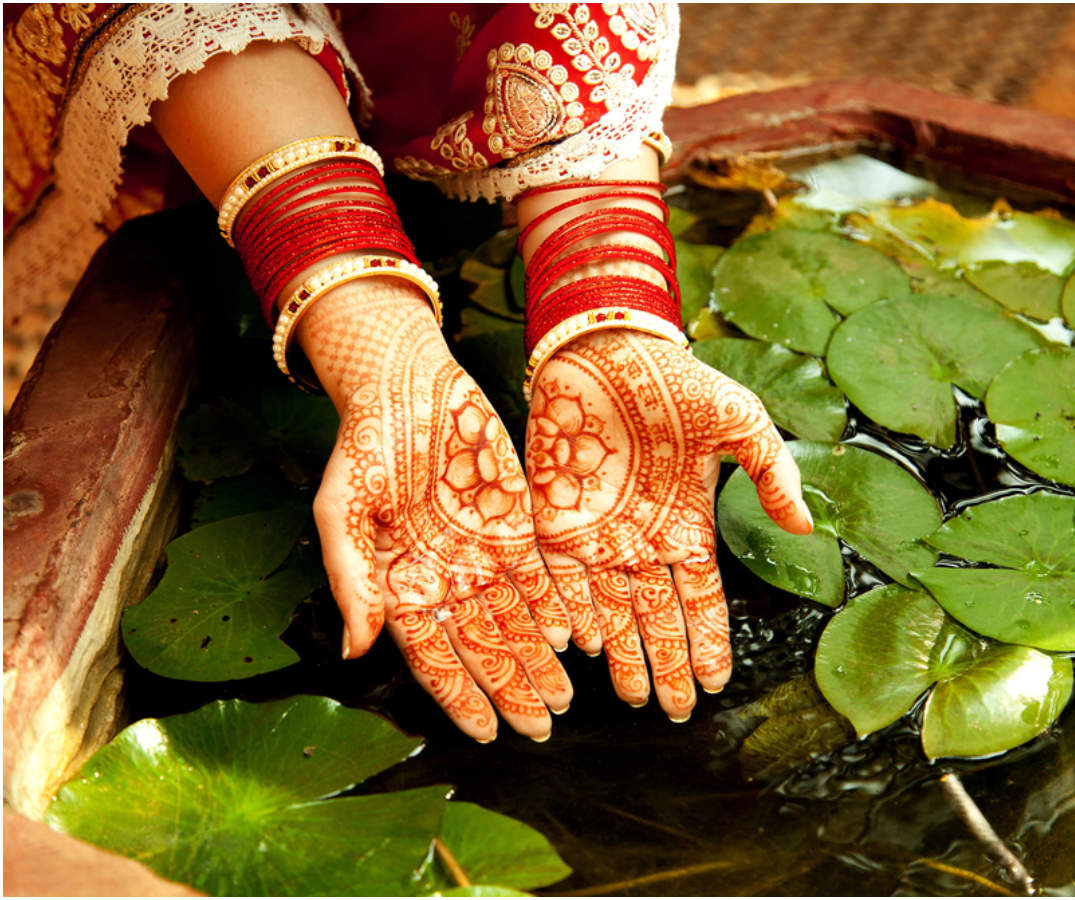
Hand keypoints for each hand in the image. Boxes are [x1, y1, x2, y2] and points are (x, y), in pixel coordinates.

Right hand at [299, 283, 572, 741]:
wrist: (406, 384)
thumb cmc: (363, 447)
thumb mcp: (342, 510)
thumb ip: (350, 578)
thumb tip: (354, 650)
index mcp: (402, 584)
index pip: (436, 656)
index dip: (461, 696)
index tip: (486, 734)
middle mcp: (448, 577)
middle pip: (485, 646)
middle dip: (512, 689)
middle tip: (542, 727)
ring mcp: (485, 552)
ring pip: (518, 618)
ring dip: (539, 659)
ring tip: (564, 697)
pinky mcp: (516, 522)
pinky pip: (542, 573)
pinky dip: (558, 605)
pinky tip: (577, 636)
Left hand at [525, 330, 811, 719]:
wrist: (606, 347)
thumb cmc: (677, 382)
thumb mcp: (739, 421)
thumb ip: (771, 473)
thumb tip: (804, 526)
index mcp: (687, 524)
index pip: (701, 599)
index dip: (709, 642)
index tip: (718, 684)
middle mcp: (642, 540)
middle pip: (655, 617)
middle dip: (666, 665)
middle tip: (674, 711)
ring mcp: (598, 533)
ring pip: (609, 609)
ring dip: (620, 652)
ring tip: (631, 696)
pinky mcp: (555, 518)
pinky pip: (562, 577)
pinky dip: (570, 610)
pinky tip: (581, 645)